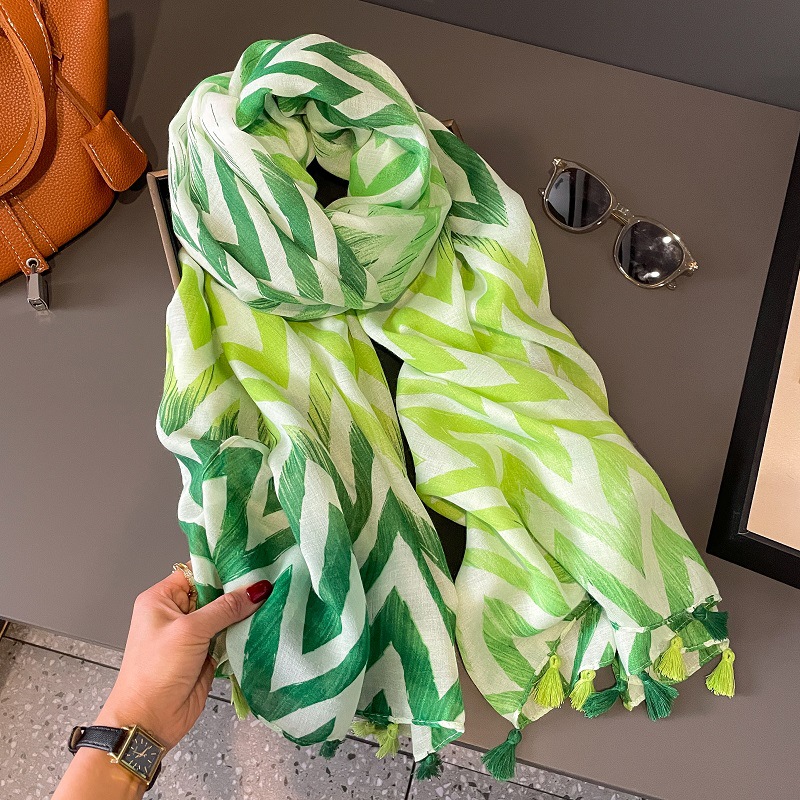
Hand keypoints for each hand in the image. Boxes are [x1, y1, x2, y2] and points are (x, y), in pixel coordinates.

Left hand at [94, 569, 271, 749]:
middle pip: (215, 591)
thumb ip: (226, 608)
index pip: (197, 571)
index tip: (254, 561)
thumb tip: (258, 589)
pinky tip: (265, 622)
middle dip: (239, 589)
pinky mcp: (207, 653)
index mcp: (162, 598)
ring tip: (274, 598)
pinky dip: (244, 632)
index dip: (223, 567)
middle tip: (271, 578)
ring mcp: (193, 634)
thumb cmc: (156, 671)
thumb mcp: (190, 631)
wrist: (148, 722)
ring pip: (225, 614)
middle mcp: (177, 612)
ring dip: (245, 612)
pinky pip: (230, 635)